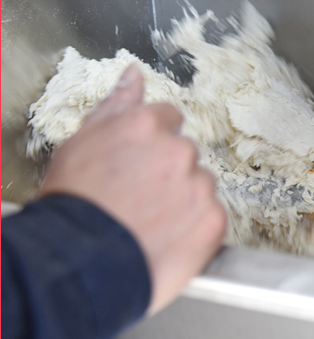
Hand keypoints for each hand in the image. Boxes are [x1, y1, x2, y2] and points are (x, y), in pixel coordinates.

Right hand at [39, 64, 226, 313]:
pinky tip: (167, 240)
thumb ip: (116, 106)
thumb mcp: (82, 143)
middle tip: (139, 199)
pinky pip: (212, 218)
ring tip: (150, 223)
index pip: (169, 119)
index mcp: (146, 126)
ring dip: (184, 200)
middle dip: (168, 173)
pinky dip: (196, 229)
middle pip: (185, 155)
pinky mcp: (214, 221)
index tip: (140, 165)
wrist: (80, 264)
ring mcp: (199, 186)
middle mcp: (179, 151)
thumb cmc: (73, 205)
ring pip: (200, 186)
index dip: (152, 144)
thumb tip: (135, 74)